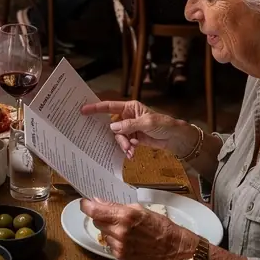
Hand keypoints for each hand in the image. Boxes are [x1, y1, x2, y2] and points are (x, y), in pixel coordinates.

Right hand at [80, 99, 196, 159]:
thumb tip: (112, 127)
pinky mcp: (134, 138)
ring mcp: (130, 128)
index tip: (82, 110)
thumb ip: (129, 125)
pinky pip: (125, 144)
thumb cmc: (164, 125)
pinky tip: (132, 153)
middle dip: (117, 136)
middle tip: (124, 144)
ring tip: (131, 151)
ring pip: (119, 137)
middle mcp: (127, 116)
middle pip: (113, 125)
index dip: (95, 108)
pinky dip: (128, 149)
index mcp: (130, 107)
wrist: (177, 138)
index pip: (109, 106)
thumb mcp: (148, 123)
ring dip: (124, 145)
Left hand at [80, 198, 190, 259]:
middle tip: (111, 214)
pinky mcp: (120, 256)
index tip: (84, 202)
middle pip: (97, 221)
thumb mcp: (139, 209)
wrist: (171, 246)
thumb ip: (116, 206)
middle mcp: (120, 231)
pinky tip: (127, 238)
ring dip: (108, 228)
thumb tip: (99, 202)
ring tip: (124, 228)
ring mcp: (119, 245)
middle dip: (101, 216)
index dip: (86, 206)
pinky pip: (109, 244)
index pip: (95, 211)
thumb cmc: (159, 225)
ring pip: (102, 233)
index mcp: (124, 216)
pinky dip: (114, 239)